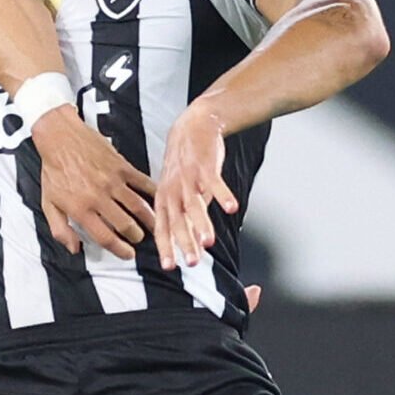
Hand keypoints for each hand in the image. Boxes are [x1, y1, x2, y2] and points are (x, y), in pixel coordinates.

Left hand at [28, 109, 153, 258]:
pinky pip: (143, 183)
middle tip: (138, 238)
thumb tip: (74, 248)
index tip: (127, 254)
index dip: (119, 250)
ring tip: (153, 225)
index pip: (105, 237)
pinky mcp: (121, 167)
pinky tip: (158, 200)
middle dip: (136, 236)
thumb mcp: (48, 203)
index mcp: (80, 208)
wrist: (60, 138)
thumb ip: (60, 229)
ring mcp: (112, 181)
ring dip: (149, 219)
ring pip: (138, 207)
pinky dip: (153, 193)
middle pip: (126, 225)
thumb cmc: (54, 169)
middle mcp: (98, 197)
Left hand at [157, 105, 239, 269]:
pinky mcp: (205, 166)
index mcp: (164, 200)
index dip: (166, 247)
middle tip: (191, 263)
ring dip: (202, 223)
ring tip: (209, 242)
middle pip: (178, 221)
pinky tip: (232, 209)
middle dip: (184, 243)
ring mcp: (188, 178)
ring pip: (194, 204)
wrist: (193, 127)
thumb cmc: (186, 166)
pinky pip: (214, 182)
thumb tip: (189, 245)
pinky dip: (223, 195)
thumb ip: (182, 217)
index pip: (163, 228)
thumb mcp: (177, 192)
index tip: (170, 267)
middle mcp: (173, 191)